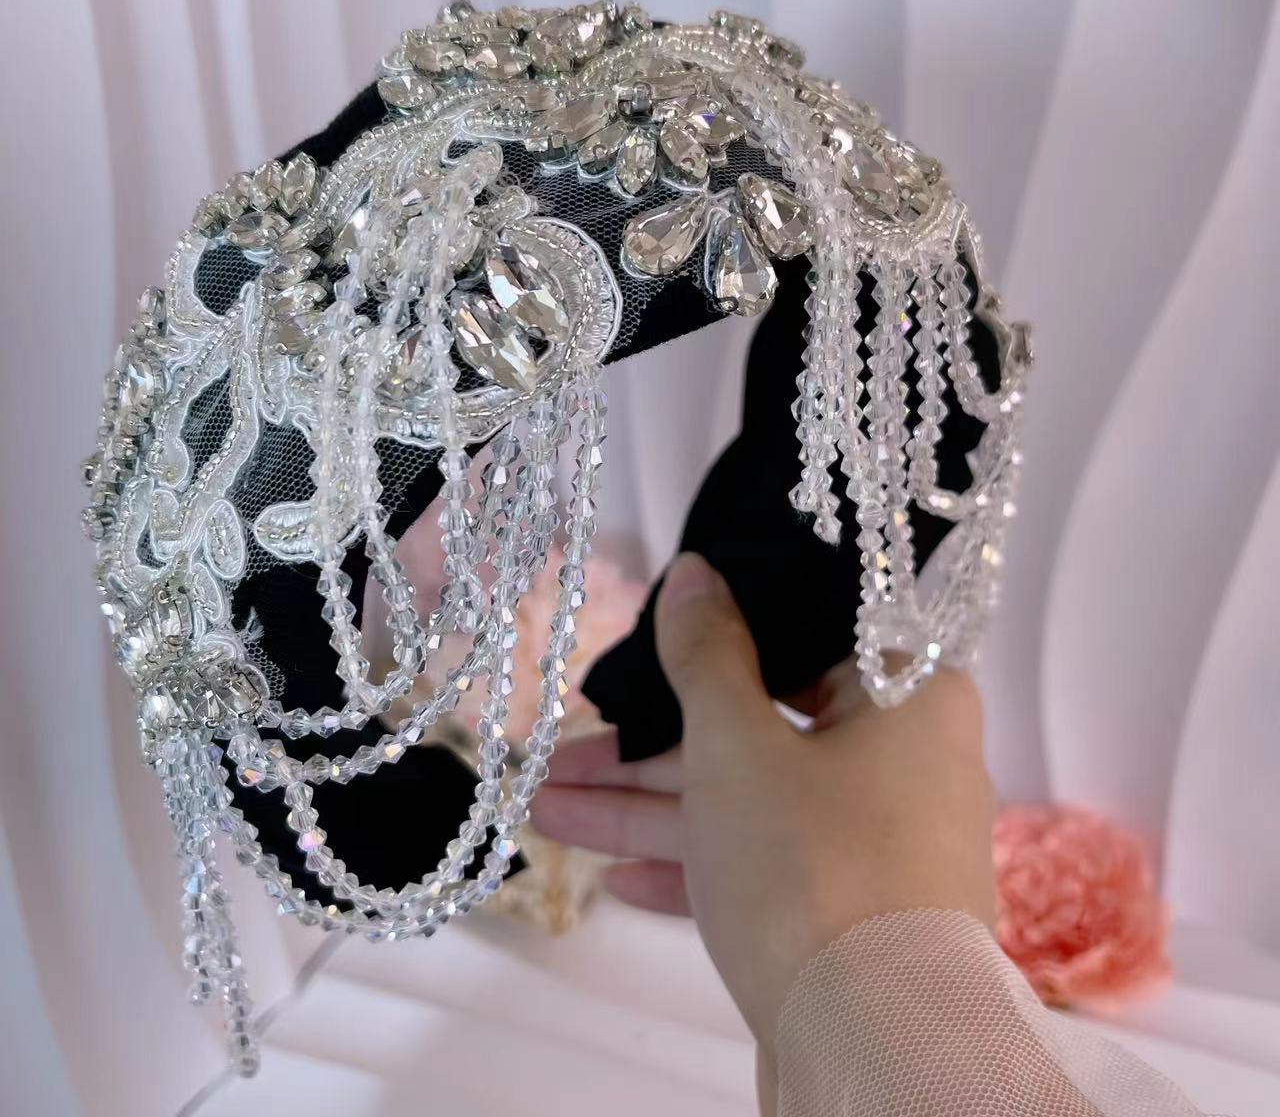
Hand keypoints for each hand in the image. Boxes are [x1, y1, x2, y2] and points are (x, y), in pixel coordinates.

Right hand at [532, 552, 995, 1051]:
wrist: (876, 1054)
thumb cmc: (812, 863)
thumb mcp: (737, 745)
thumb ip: (706, 654)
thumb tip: (694, 572)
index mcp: (908, 695)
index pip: (802, 638)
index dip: (715, 639)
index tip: (646, 642)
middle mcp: (907, 761)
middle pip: (761, 728)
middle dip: (649, 747)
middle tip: (567, 746)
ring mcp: (882, 844)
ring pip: (752, 803)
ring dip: (650, 809)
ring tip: (547, 810)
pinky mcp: (855, 911)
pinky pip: (769, 867)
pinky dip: (698, 867)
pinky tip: (613, 880)